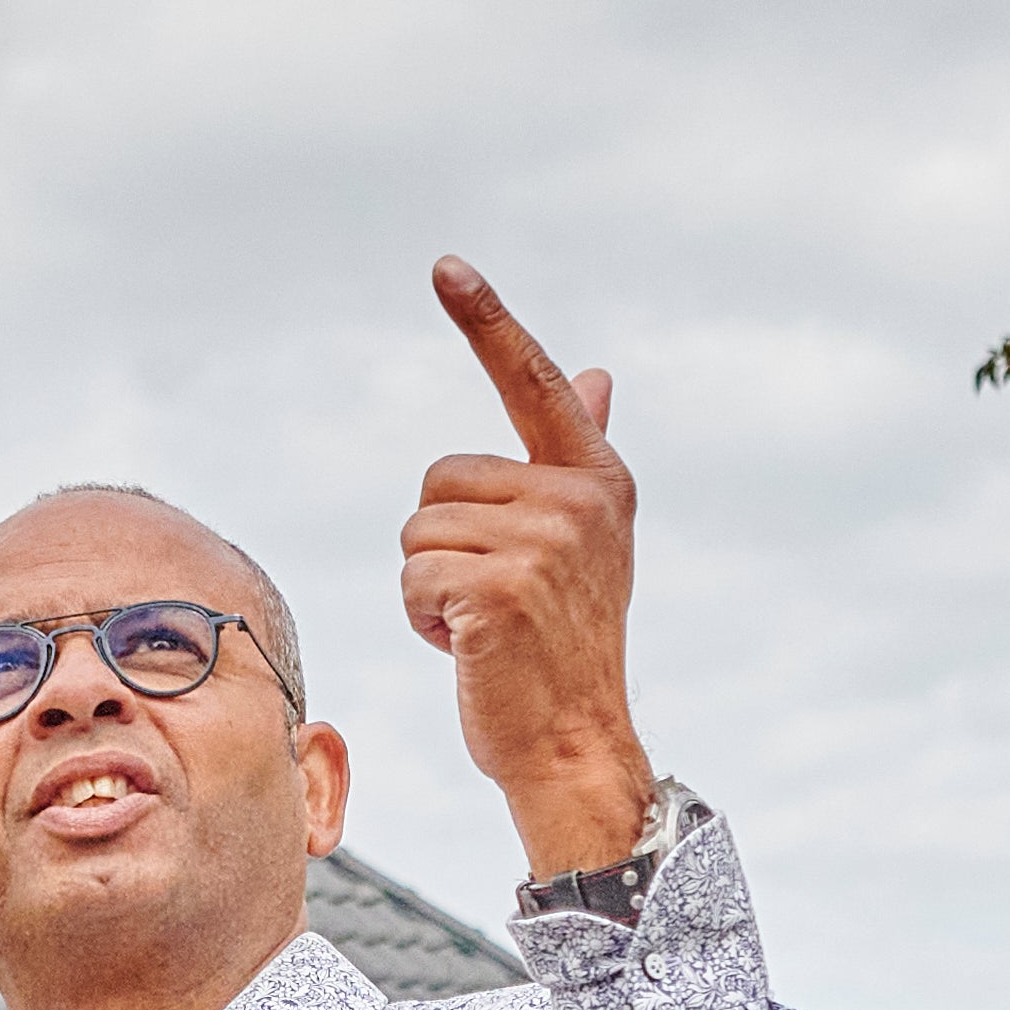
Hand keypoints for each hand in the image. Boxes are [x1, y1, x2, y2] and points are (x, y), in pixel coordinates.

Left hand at [404, 258, 656, 887]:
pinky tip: (472, 651)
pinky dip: (423, 623)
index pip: (530, 382)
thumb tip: (594, 372)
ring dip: (429, 588)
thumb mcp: (582, 540)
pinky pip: (412, 580)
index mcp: (597, 478)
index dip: (486, 321)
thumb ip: (577, 453)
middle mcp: (577, 501)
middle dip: (442, 544)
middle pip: (438, 480)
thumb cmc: (565, 645)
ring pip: (416, 533)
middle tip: (497, 600)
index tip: (445, 265)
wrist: (574, 745)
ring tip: (487, 627)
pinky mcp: (497, 593)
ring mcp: (542, 546)